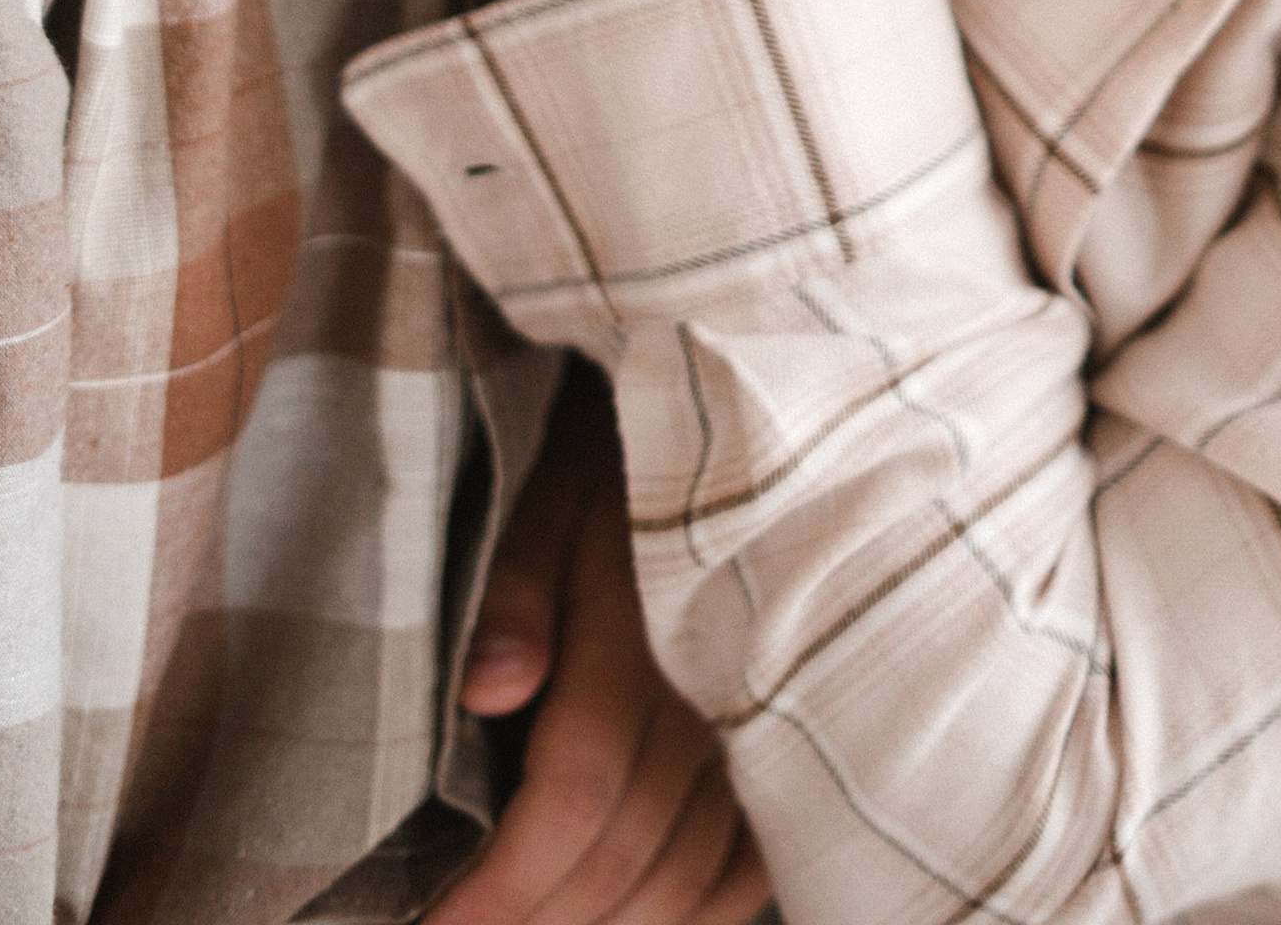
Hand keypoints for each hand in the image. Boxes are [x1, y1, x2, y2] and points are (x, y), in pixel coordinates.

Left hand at [434, 368, 768, 924]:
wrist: (728, 407)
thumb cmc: (609, 452)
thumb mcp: (541, 489)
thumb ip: (514, 588)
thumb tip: (488, 691)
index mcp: (644, 627)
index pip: (577, 795)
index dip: (500, 885)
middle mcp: (717, 686)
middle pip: (627, 854)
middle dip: (534, 921)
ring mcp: (767, 715)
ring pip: (689, 873)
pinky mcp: (792, 729)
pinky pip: (755, 859)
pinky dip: (700, 912)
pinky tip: (646, 921)